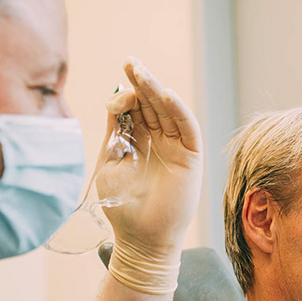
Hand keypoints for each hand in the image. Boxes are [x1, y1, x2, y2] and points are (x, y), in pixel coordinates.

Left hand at [98, 58, 203, 293]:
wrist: (140, 239)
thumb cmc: (122, 206)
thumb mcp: (110, 162)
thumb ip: (114, 131)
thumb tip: (115, 98)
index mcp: (140, 142)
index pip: (136, 108)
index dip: (128, 93)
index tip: (116, 86)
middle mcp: (160, 142)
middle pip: (153, 104)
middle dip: (142, 83)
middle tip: (131, 61)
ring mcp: (177, 149)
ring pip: (170, 111)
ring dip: (157, 90)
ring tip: (143, 72)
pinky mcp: (191, 159)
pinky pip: (188, 128)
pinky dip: (179, 110)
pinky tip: (166, 94)